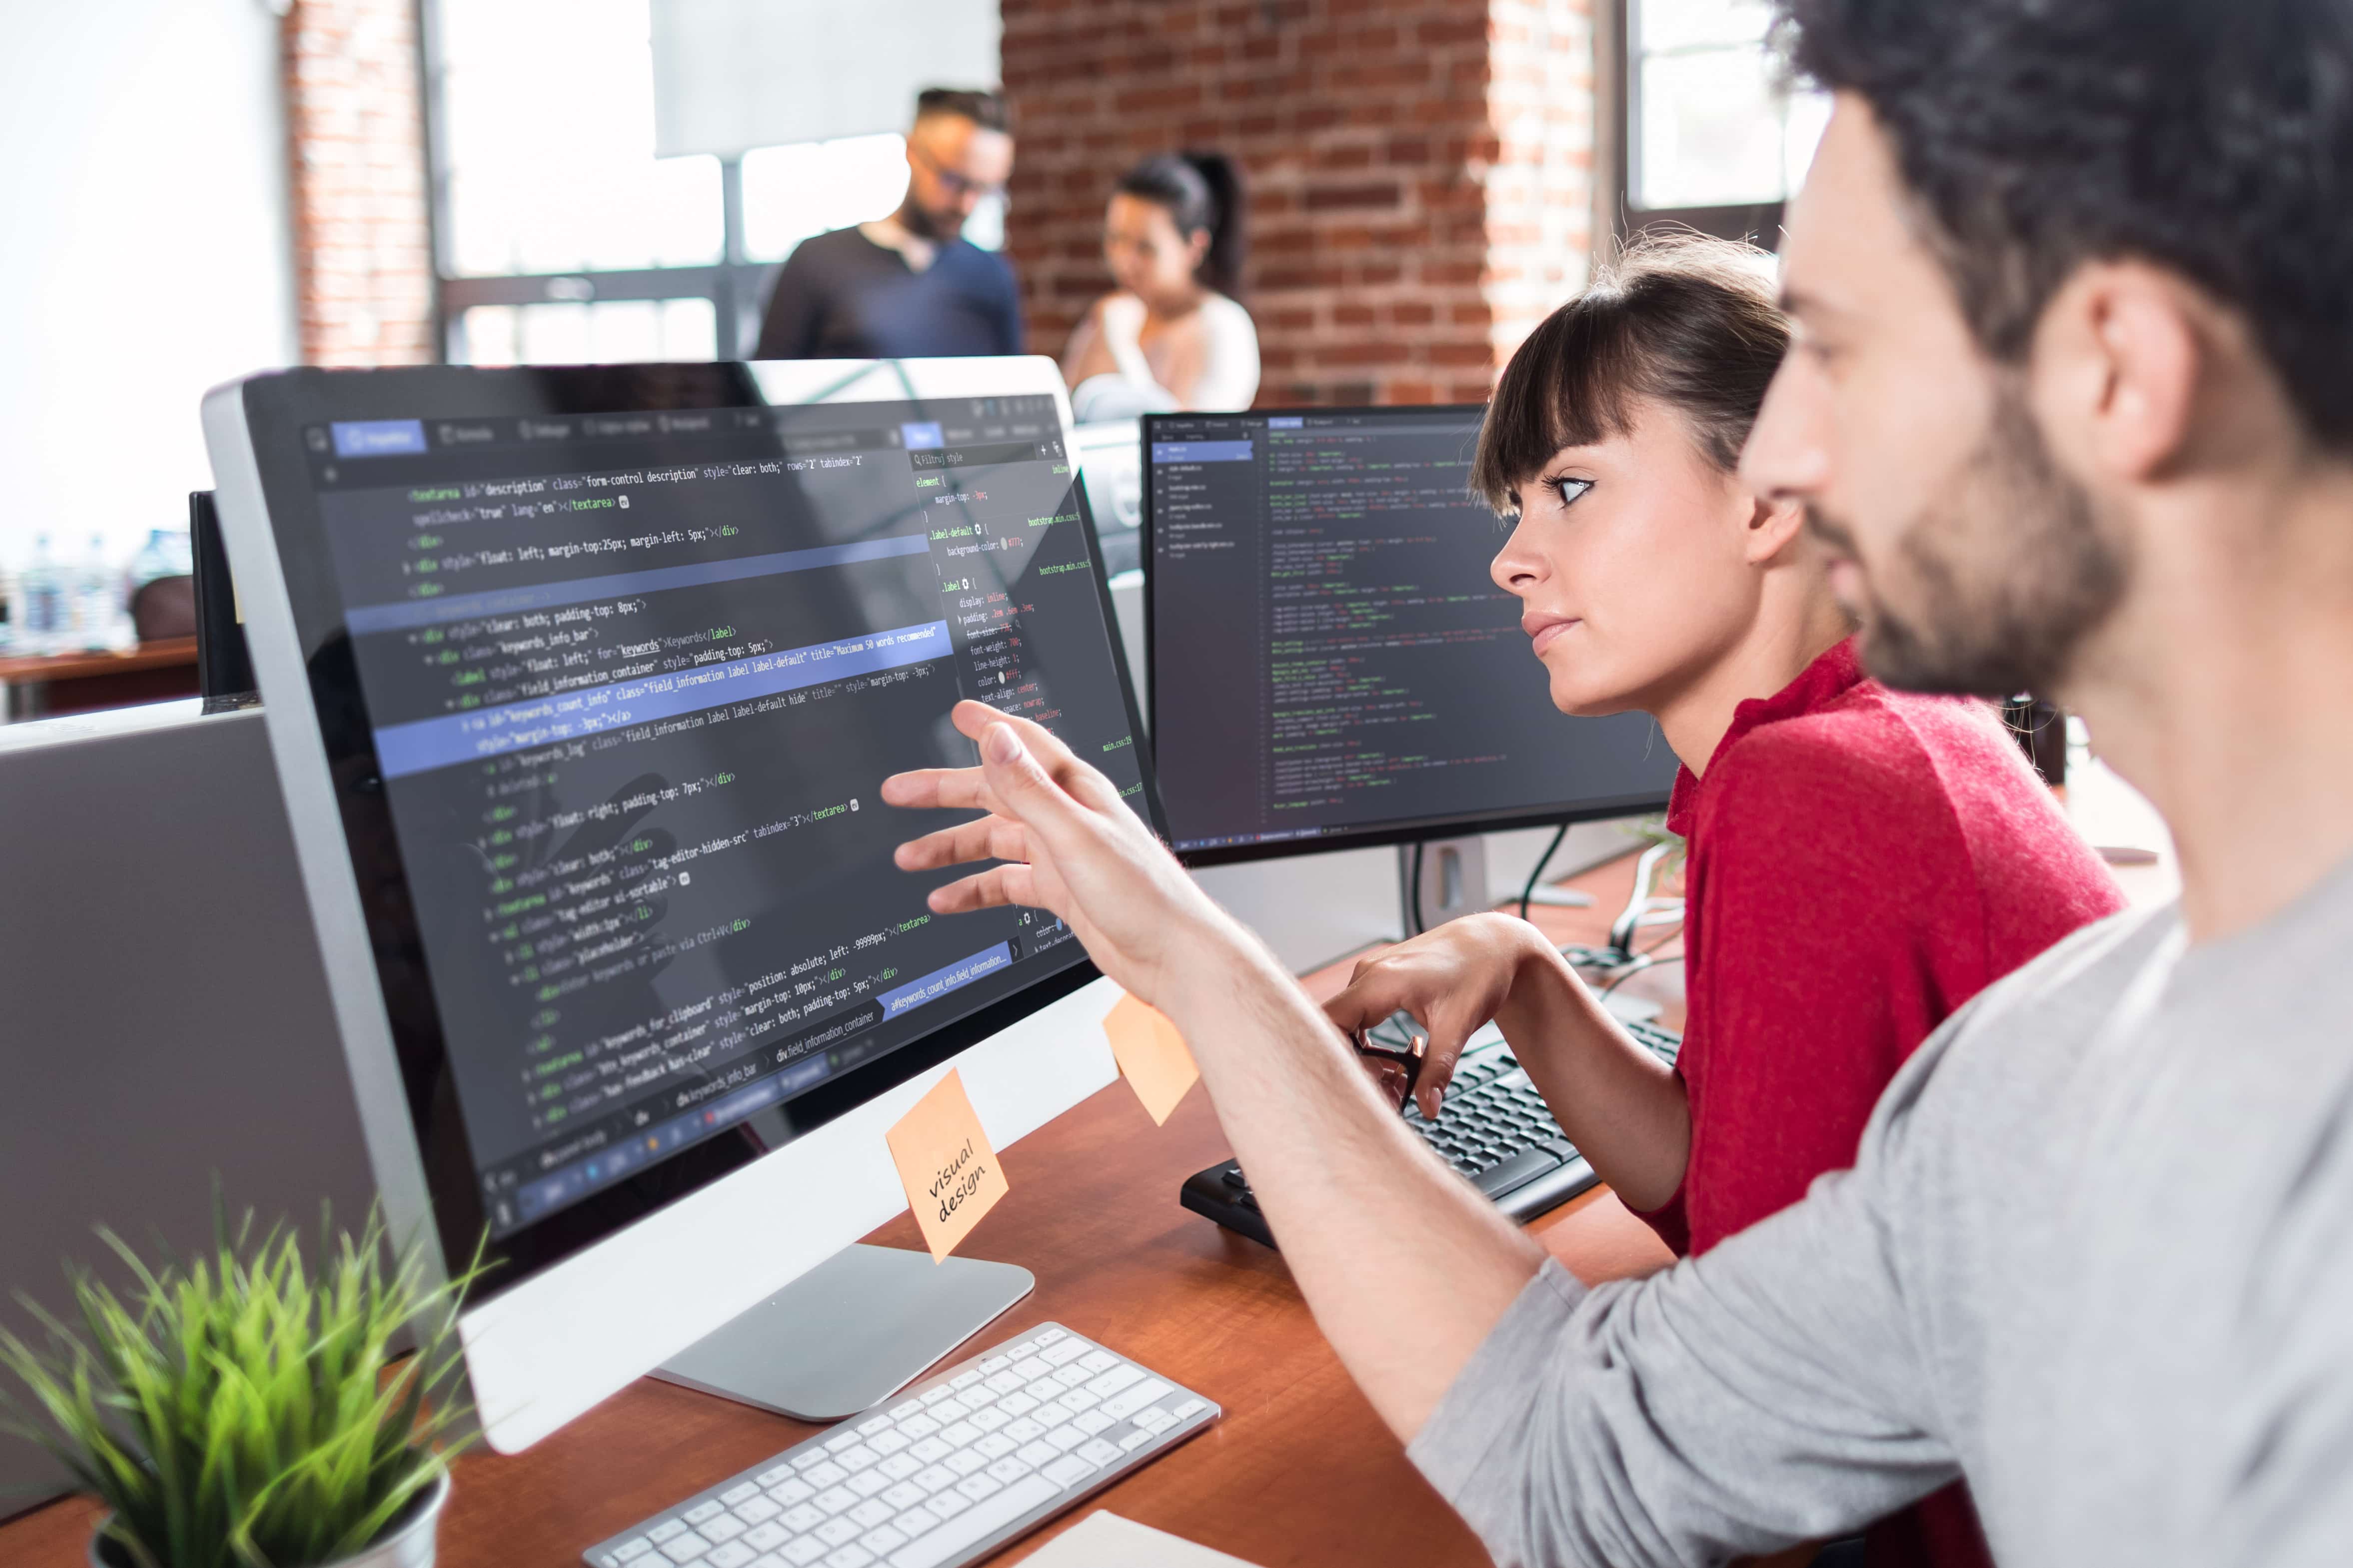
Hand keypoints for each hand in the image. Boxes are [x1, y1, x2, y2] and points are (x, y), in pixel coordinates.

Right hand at [880, 701, 1232, 1010]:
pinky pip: (1006, 883)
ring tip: (910, 856)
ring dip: (953, 847)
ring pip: (995, 842)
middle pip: (995, 795)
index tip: (959, 714)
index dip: (990, 727)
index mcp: (1075, 791)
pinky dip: (975, 889)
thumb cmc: (1144, 894)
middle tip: (902, 791)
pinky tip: (948, 898)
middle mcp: (1067, 818)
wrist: (1172, 955)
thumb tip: (997, 740)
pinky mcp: (1061, 891)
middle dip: (946, 792)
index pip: (1025, 746)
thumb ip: (1031, 788)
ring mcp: (1062, 855)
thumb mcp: (1075, 835)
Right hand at [1323, 913, 1550, 1120]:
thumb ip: (1438, 1069)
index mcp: (1379, 981)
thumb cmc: (1478, 971)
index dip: (1337, 1059)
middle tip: (1387, 1094)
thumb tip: (1427, 1107)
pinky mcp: (1379, 980)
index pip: (1329, 1023)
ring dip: (1364, 1058)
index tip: (1361, 1087)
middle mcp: (1368, 975)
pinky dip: (1370, 1043)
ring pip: (1347, 1025)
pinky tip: (1395, 1060)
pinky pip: (1359, 1016)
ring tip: (1395, 1082)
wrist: (1492, 945)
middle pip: (1336, 1029)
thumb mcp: (1459, 1025)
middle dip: (1356, 1067)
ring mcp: (1371, 975)